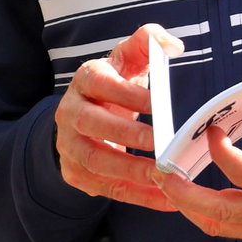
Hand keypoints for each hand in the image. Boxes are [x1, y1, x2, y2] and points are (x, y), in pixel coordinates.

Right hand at [54, 23, 183, 210]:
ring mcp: (69, 145)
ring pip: (95, 160)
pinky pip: (106, 188)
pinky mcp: (76, 173)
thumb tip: (171, 44)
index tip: (155, 103)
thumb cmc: (114, 88)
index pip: (99, 82)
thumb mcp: (127, 60)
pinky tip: (166, 199)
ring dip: (131, 171)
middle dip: (124, 134)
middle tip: (159, 142)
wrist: (83, 119)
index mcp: (84, 80)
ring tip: (164, 176)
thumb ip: (147, 42)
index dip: (125, 93)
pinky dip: (137, 196)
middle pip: (91, 123)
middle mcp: (69, 112)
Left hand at [157, 75, 241, 241]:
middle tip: (162, 171)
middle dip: (184, 194)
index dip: (221, 152)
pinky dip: (207, 213)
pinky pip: (231, 230)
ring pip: (222, 227)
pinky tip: (193, 192)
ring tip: (168, 182)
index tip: (212, 131)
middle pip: (223, 213)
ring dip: (189, 206)